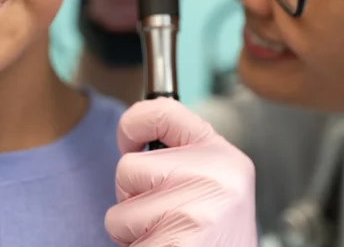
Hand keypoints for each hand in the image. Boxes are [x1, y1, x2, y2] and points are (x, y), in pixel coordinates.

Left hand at [106, 99, 256, 246]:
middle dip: (131, 198)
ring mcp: (200, 206)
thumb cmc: (214, 239)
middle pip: (128, 167)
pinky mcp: (182, 237)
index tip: (128, 139)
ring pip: (119, 208)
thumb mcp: (213, 185)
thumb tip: (134, 135)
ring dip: (132, 230)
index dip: (132, 123)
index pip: (163, 110)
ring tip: (167, 239)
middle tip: (163, 219)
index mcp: (224, 155)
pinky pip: (123, 234)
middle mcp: (217, 174)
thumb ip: (182, 159)